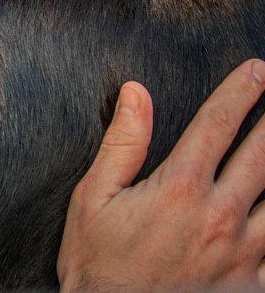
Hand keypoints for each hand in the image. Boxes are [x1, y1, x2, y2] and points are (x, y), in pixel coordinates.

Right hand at [58, 59, 264, 290]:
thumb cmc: (98, 266)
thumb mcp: (92, 198)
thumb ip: (122, 144)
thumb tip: (135, 94)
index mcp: (180, 189)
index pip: (218, 125)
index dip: (240, 92)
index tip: (256, 69)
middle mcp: (220, 216)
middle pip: (264, 155)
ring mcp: (244, 253)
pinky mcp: (253, 285)